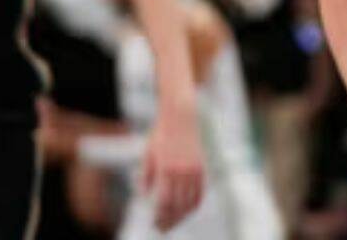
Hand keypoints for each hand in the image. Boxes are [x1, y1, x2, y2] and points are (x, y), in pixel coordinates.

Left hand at [141, 106, 203, 230]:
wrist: (180, 117)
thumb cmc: (160, 134)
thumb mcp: (148, 153)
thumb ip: (147, 176)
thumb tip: (146, 197)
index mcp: (166, 169)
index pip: (164, 202)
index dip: (160, 216)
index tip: (155, 224)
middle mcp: (181, 171)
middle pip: (177, 206)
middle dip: (170, 220)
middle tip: (162, 228)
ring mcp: (193, 170)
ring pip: (190, 202)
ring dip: (181, 216)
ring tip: (172, 222)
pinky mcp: (201, 168)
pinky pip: (199, 193)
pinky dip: (193, 205)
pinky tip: (186, 211)